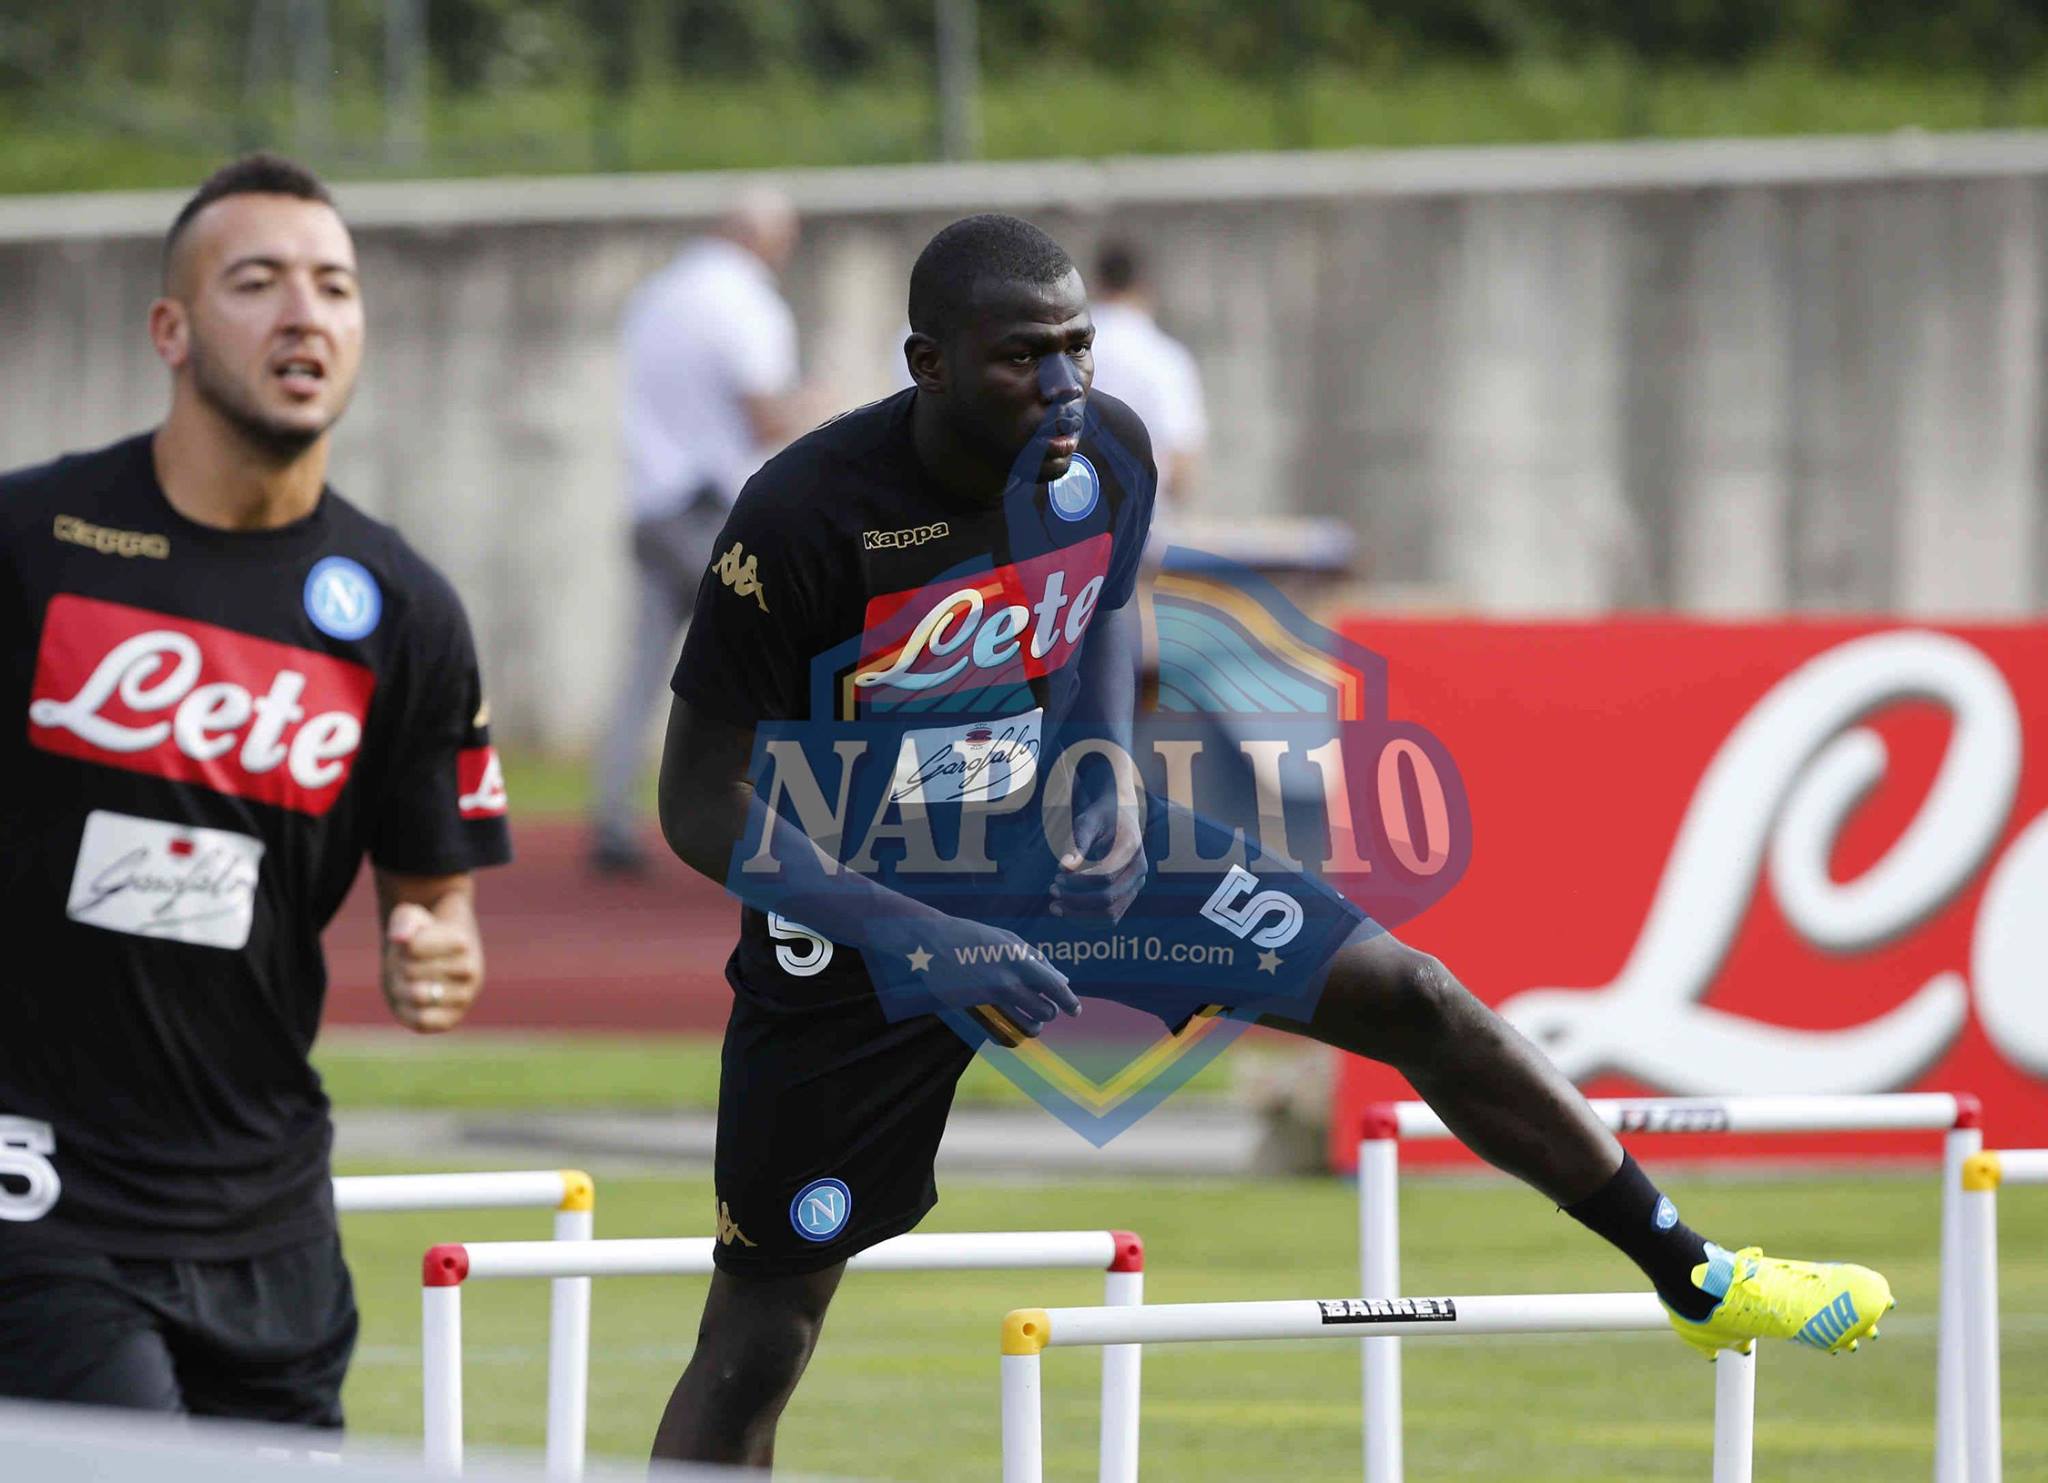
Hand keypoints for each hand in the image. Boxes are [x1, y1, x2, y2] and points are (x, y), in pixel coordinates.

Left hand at [382, 902, 482, 1033]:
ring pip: (417, 996)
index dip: (402, 945)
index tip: (410, 943)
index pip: (413, 947)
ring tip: (405, 982)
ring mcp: (464, 997)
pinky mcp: (450, 1020)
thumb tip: (400, 939)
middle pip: (411, 971)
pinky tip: (409, 1002)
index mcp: (462, 942)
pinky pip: (423, 1021)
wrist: (435, 964)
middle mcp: (470, 971)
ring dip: (399, 989)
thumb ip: (405, 921)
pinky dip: (408, 1012)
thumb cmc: (420, 937)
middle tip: (405, 964)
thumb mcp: (411, 917)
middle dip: (399, 967)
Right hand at [873, 916, 1081, 1045]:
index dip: (1070, 1002)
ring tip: (1030, 1019)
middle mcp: (1007, 982)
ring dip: (1033, 1026)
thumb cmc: (974, 937)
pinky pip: (1002, 1036)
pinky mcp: (973, 1012)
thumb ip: (1037, 959)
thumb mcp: (1008, 939)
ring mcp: (990, 1000)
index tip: (1076, 1011)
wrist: (932, 942)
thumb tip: (1063, 980)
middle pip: (1045, 1012)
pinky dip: (1012, 1036)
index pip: (1056, 988)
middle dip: (1048, 1012)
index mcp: (1019, 961)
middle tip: (1043, 1008)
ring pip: (1027, 1028)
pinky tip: (1011, 1027)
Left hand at [1050, 790, 1146, 923]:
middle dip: (1076, 900)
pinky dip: (1087, 920)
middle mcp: (1139, 870)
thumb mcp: (1088, 821)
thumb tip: (1064, 867)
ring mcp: (1136, 885)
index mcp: (1131, 849)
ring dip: (1080, 916)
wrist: (1119, 817)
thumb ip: (1078, 842)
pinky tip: (1066, 912)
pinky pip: (1111, 918)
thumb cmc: (1100, 817)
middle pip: (1109, 899)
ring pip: (1111, 915)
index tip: (1057, 875)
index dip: (1078, 882)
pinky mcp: (1128, 895)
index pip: (1105, 876)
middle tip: (1052, 890)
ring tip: (1054, 907)